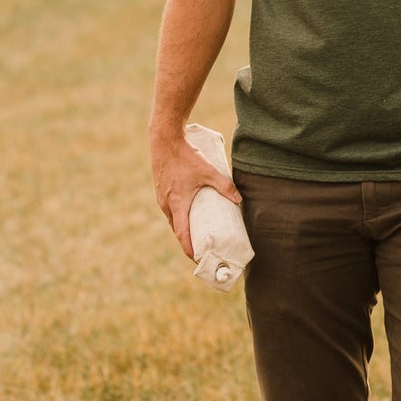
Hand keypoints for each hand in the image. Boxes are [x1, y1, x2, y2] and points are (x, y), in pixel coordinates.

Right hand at [152, 132, 241, 260]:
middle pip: (178, 230)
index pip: (182, 236)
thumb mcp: (208, 171)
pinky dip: (179, 216)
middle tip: (203, 249)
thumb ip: (224, 185)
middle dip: (189, 241)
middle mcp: (166, 205)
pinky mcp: (161, 189)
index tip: (199, 261)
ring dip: (184, 228)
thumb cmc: (185, 156)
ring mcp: (161, 197)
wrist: (163, 140)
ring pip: (173, 219)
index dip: (190, 250)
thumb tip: (239, 199)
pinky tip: (188, 213)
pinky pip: (170, 209)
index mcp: (177, 205)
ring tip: (198, 233)